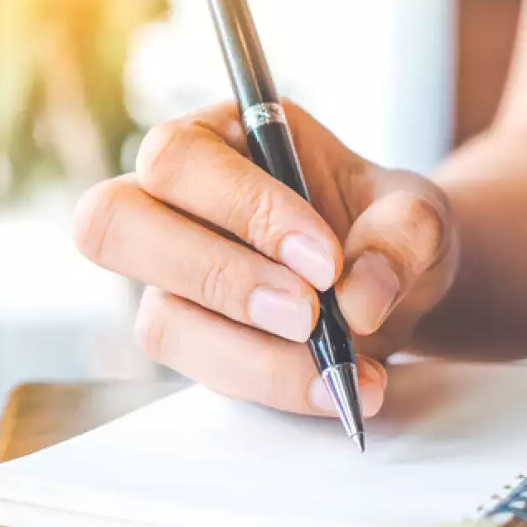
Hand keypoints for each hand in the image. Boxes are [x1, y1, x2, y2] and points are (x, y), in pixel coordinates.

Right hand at [73, 100, 457, 417]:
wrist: (390, 287)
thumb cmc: (382, 226)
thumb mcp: (415, 212)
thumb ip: (401, 237)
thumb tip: (358, 301)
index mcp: (213, 138)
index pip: (180, 159)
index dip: (240, 209)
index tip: (324, 261)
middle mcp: (167, 203)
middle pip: (111, 225)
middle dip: (215, 277)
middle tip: (307, 315)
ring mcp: (166, 279)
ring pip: (157, 320)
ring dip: (251, 353)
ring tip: (345, 367)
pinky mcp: (187, 339)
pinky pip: (201, 372)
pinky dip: (274, 386)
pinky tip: (339, 388)